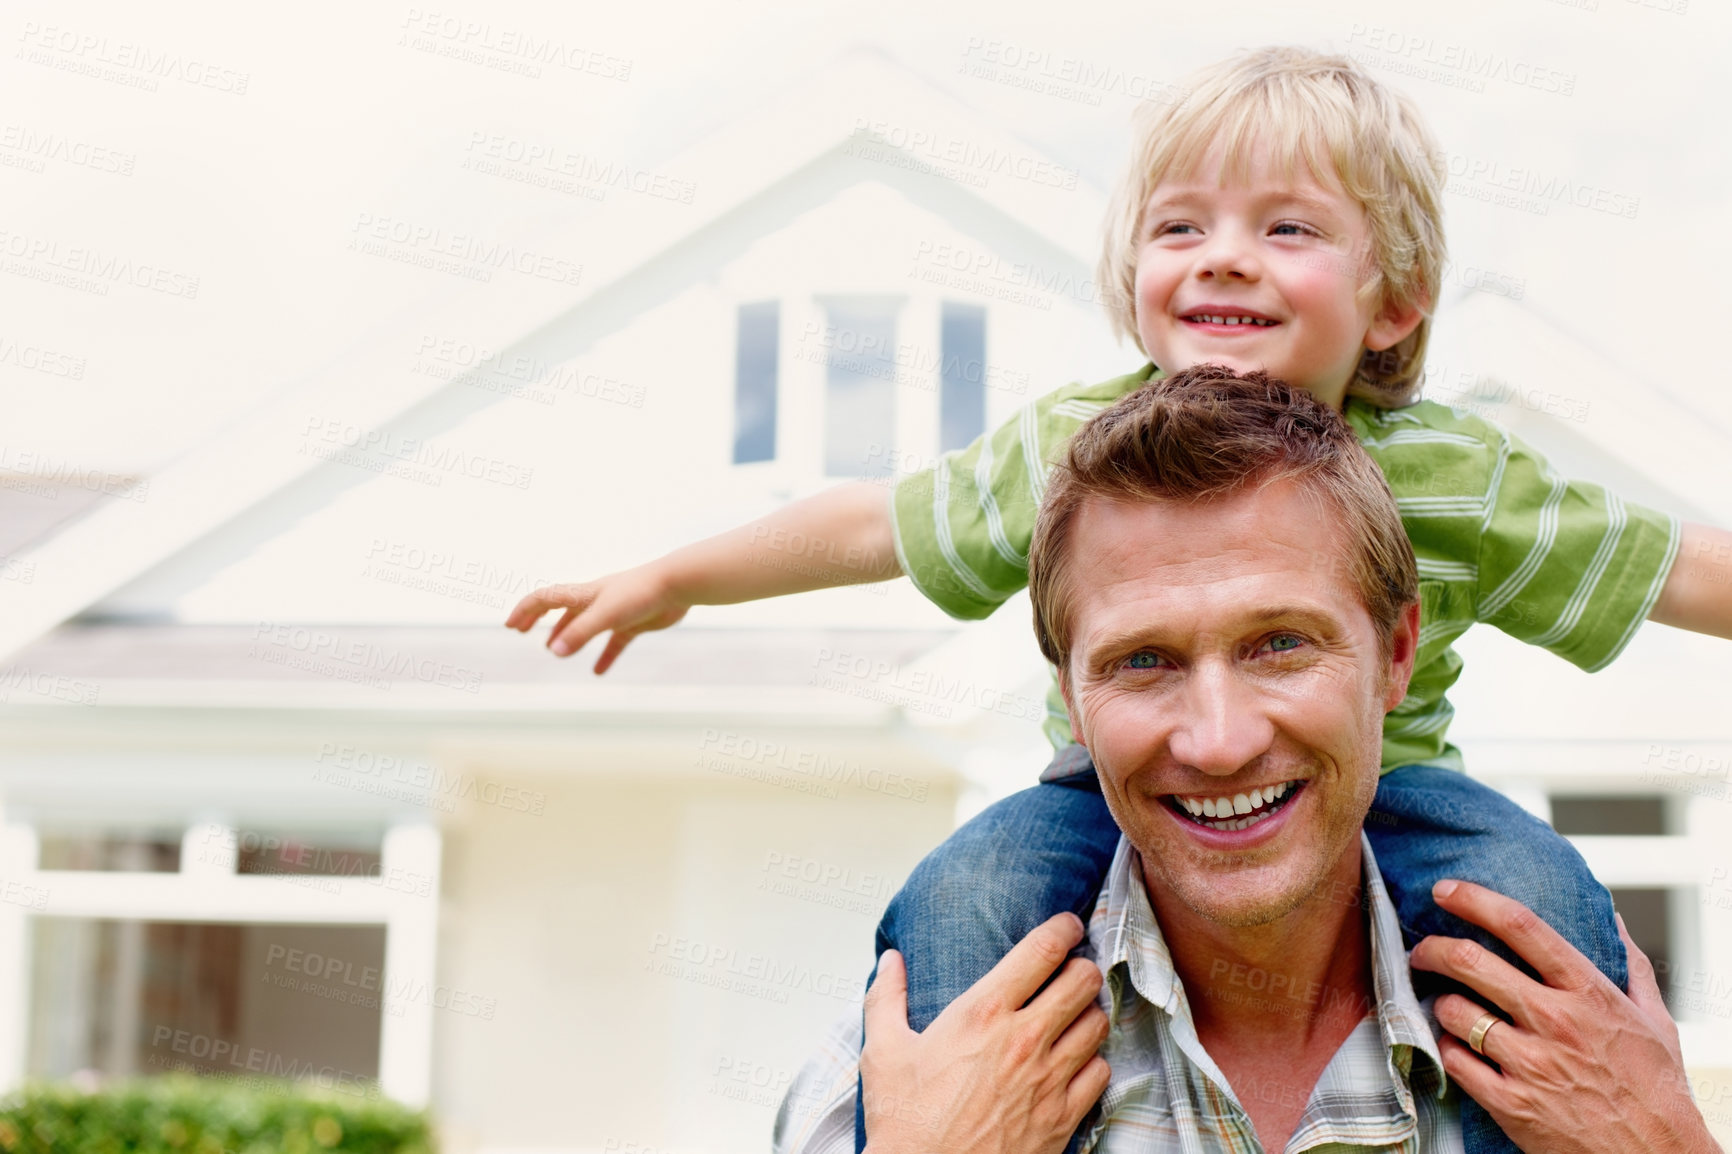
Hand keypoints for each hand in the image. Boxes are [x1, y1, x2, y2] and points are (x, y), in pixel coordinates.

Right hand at [504, 565, 688, 672]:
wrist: (678, 585)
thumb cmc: (641, 594)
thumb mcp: (606, 615)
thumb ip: (579, 633)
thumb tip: (552, 651)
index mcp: (584, 594)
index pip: (545, 598)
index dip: (525, 610)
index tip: (510, 625)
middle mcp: (596, 600)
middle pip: (561, 609)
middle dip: (538, 618)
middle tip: (521, 631)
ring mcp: (615, 611)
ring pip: (585, 625)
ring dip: (567, 635)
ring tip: (555, 651)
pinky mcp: (634, 623)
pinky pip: (615, 642)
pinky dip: (605, 656)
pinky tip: (599, 672)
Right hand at [859, 913, 1111, 1153]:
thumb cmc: (905, 1124)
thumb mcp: (882, 1052)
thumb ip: (885, 997)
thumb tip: (891, 960)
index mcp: (982, 1014)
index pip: (1041, 951)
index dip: (1062, 928)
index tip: (1067, 924)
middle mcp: (1023, 1040)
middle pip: (1083, 980)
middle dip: (1082, 966)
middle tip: (1072, 969)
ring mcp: (1049, 1079)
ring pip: (1098, 1023)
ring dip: (1089, 1013)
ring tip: (1074, 1014)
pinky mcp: (1063, 1117)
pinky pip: (1101, 1073)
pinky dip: (1093, 1062)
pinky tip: (1075, 1063)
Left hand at [1409, 880, 1720, 1153]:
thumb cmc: (1656, 1089)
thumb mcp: (1655, 1020)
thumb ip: (1631, 967)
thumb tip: (1614, 921)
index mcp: (1588, 992)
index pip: (1521, 925)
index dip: (1474, 900)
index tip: (1445, 890)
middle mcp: (1555, 1020)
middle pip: (1470, 961)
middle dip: (1433, 948)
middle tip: (1422, 950)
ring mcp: (1530, 1062)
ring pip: (1455, 1011)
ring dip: (1440, 1004)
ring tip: (1444, 1005)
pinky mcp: (1511, 1102)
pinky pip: (1455, 1060)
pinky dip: (1448, 1049)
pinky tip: (1457, 1047)